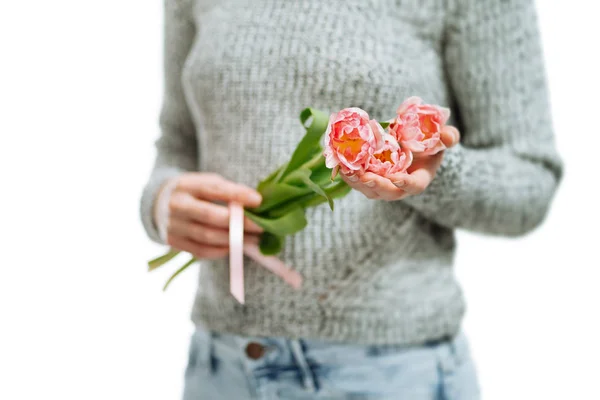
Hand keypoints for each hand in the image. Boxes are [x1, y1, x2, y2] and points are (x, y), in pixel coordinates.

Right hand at [158, 173, 263, 258]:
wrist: (160, 204)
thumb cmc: (194, 192)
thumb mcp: (207, 183)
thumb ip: (228, 191)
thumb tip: (255, 203)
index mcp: (186, 185)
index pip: (214, 189)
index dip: (237, 195)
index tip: (258, 201)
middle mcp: (176, 205)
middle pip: (211, 216)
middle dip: (240, 223)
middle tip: (262, 226)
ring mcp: (173, 226)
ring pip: (208, 237)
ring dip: (235, 240)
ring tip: (254, 239)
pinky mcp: (173, 242)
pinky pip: (201, 251)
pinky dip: (222, 251)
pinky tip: (236, 247)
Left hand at [340, 126, 459, 200]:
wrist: (410, 145)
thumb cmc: (429, 143)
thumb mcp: (442, 138)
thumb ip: (448, 136)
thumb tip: (448, 136)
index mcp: (419, 179)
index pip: (414, 187)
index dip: (405, 183)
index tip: (396, 177)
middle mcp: (399, 187)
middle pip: (387, 192)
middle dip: (376, 185)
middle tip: (365, 176)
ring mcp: (382, 186)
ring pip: (368, 190)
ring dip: (356, 182)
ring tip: (347, 170)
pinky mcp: (368, 180)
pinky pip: (356, 181)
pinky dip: (347, 173)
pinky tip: (339, 164)